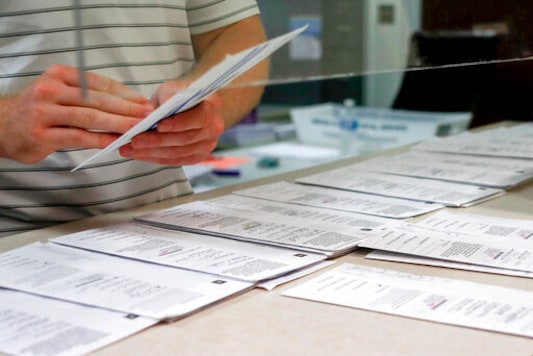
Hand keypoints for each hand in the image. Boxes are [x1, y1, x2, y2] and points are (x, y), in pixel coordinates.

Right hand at [0, 64, 153, 162]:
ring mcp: (44, 111)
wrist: (3, 126)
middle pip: (98, 99)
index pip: (100, 83)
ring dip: (118, 123)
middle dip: (127, 108)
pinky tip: (116, 142)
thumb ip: (91, 96)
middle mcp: (51, 89)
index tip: (145, 103)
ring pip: (90, 117)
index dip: (126, 94)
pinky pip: (78, 137)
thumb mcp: (63, 93)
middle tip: (148, 116)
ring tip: (137, 128)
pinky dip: (100, 139)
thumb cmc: (41, 110)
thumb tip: (131, 104)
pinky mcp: (42, 134)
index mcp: (60, 74)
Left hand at [119, 80, 223, 164]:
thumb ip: (167, 95)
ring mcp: (207, 145)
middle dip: (157, 141)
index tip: (158, 126)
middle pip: (185, 139)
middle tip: (134, 140)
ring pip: (178, 153)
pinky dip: (155, 158)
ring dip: (152, 152)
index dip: (178, 123)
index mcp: (212, 106)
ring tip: (130, 149)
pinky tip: (139, 154)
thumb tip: (160, 108)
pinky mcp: (197, 157)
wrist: (188, 108)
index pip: (198, 118)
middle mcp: (214, 128)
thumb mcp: (172, 88)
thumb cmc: (178, 96)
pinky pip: (175, 161)